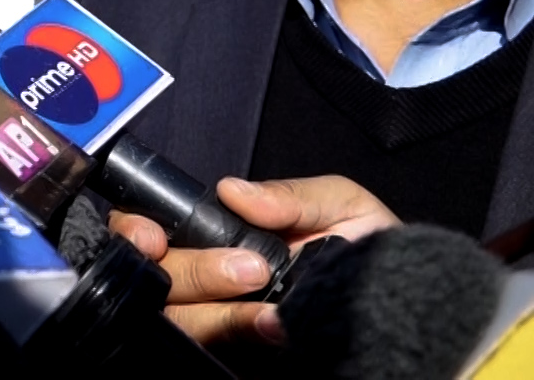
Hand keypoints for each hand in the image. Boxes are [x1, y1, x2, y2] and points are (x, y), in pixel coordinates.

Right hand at [109, 175, 399, 344]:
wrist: (417, 317)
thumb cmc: (379, 261)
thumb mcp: (346, 209)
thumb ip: (293, 195)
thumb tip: (232, 191)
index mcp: (220, 237)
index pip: (148, 229)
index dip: (135, 231)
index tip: (152, 237)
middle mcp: (209, 281)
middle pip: (157, 276)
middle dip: (194, 269)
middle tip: (251, 268)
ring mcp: (219, 324)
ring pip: (177, 317)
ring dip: (217, 308)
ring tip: (266, 300)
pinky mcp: (237, 361)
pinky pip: (208, 352)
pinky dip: (237, 335)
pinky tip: (270, 327)